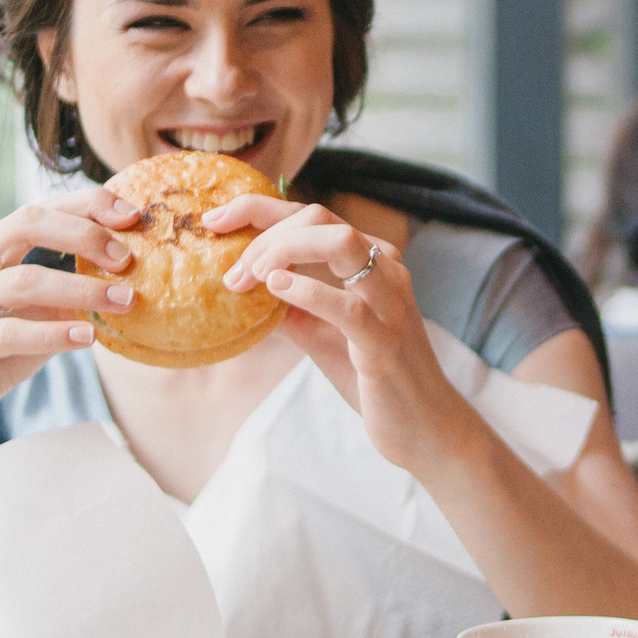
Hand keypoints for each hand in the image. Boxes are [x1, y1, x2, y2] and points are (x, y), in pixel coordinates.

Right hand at [0, 187, 138, 449]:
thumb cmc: (0, 347)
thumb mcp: (43, 309)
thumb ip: (73, 283)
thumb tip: (134, 265)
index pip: (42, 207)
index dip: (89, 206)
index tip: (133, 217)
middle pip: (28, 224)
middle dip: (84, 235)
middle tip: (127, 259)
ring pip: (23, 281)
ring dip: (81, 289)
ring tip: (124, 301)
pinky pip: (9, 333)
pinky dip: (54, 334)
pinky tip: (87, 337)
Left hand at [212, 196, 483, 473]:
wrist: (423, 428)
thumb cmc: (374, 380)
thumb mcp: (323, 336)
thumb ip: (290, 309)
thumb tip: (241, 290)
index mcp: (371, 262)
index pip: (312, 216)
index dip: (257, 209)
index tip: (213, 221)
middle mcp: (386, 270)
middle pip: (321, 219)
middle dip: (265, 235)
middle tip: (231, 273)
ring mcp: (390, 302)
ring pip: (340, 243)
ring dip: (282, 251)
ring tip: (250, 278)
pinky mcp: (385, 341)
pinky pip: (347, 305)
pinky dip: (307, 290)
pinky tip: (275, 290)